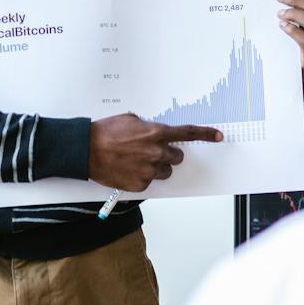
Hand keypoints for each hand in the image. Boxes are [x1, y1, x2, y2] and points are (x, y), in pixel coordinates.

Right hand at [89, 113, 222, 191]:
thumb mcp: (130, 120)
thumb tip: (156, 132)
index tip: (218, 136)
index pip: (189, 133)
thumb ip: (149, 126)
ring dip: (156, 167)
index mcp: (156, 133)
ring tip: (136, 161)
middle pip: (177, 157)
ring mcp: (149, 170)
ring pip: (165, 171)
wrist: (86, 150)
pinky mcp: (141, 184)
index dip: (206, 134)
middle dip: (168, 154)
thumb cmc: (105, 133)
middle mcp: (157, 152)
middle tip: (152, 151)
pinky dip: (142, 176)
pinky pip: (150, 181)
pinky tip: (128, 169)